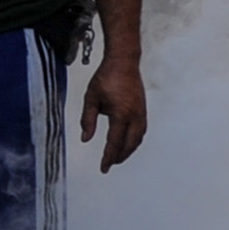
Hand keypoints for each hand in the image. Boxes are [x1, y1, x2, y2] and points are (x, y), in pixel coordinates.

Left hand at [78, 47, 145, 170]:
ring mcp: (141, 112)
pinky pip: (141, 130)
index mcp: (120, 114)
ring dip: (128, 150)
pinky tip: (128, 141)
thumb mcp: (91, 98)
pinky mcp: (143, 109)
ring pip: (138, 139)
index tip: (104, 168)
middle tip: (109, 163)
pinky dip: (135, 140)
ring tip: (118, 156)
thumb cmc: (106, 77)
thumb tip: (85, 138)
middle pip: (129, 145)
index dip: (108, 158)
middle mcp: (134, 115)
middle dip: (119, 156)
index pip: (114, 142)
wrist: (124, 61)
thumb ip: (87, 120)